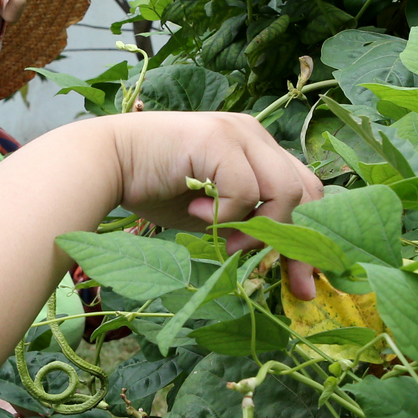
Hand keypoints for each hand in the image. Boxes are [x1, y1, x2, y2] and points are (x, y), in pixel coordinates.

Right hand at [108, 112, 324, 297]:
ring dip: (258, 229)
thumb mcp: (215, 215)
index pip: (306, 192)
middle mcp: (255, 135)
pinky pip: (245, 190)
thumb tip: (286, 266)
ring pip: (285, 191)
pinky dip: (224, 214)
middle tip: (284, 281)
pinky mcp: (218, 138)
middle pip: (307, 192)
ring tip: (224, 240)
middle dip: (299, 244)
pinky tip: (194, 213)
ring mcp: (238, 132)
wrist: (107, 162)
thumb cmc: (157, 189)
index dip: (310, 239)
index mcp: (259, 149)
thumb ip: (249, 224)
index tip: (302, 285)